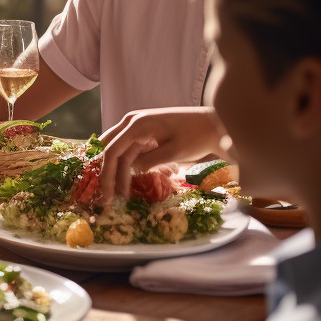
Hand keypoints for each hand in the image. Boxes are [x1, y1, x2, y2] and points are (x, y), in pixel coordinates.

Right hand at [98, 107, 227, 203]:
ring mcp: (137, 126)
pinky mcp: (144, 132)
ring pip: (119, 152)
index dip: (107, 175)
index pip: (112, 151)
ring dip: (118, 172)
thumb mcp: (173, 152)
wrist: (214, 124)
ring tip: (121, 195)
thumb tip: (127, 172)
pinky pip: (128, 150)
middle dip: (108, 175)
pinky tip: (129, 181)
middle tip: (107, 199)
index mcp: (137, 125)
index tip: (107, 196)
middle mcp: (132, 122)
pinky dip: (127, 166)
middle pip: (110, 150)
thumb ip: (147, 162)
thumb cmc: (197, 136)